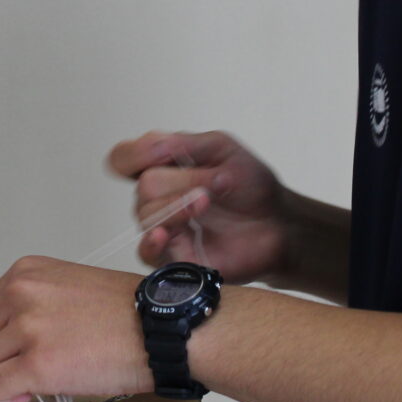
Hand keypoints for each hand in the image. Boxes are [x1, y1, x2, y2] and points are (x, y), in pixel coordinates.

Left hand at [0, 256, 151, 401]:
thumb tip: (4, 342)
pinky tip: (25, 397)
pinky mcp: (36, 364)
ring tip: (28, 386)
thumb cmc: (127, 312)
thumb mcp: (68, 287)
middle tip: (25, 375)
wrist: (162, 328)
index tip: (14, 355)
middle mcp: (19, 294)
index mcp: (25, 273)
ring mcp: (26, 328)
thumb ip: (31, 305)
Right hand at [107, 130, 293, 283]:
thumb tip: (152, 148)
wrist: (278, 224)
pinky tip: (165, 234)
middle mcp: (156, 198)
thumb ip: (184, 143)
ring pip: (148, 215)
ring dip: (180, 205)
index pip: (123, 159)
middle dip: (181, 182)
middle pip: (143, 186)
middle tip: (215, 183)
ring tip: (208, 202)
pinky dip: (151, 242)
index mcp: (161, 167)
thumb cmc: (251, 186)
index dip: (133, 156)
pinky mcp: (174, 258)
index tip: (163, 154)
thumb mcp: (222, 148)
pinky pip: (146, 253)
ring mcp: (163, 228)